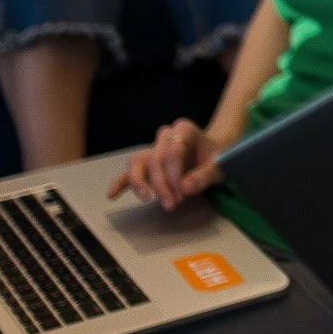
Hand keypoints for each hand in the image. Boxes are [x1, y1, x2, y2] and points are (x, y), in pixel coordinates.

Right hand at [106, 119, 220, 209]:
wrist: (215, 152)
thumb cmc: (218, 156)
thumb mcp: (220, 165)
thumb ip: (205, 175)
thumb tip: (185, 187)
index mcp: (184, 130)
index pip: (171, 153)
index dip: (174, 175)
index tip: (182, 193)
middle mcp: (166, 137)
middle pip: (154, 159)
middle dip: (161, 184)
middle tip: (172, 203)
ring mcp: (155, 150)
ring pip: (137, 162)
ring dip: (140, 183)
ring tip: (146, 197)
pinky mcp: (148, 164)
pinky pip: (130, 172)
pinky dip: (121, 182)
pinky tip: (112, 194)